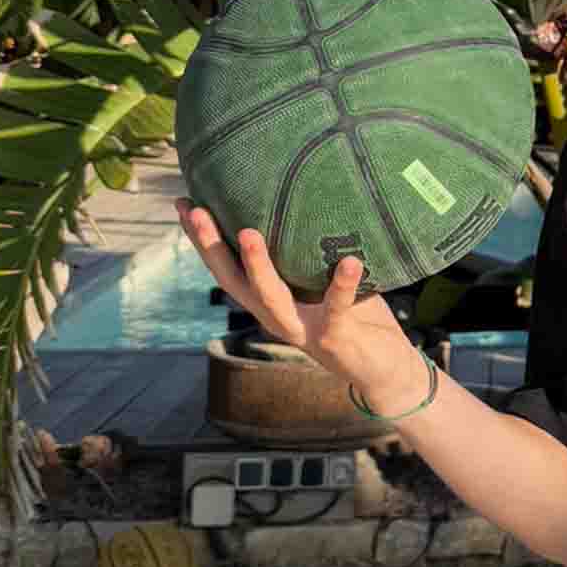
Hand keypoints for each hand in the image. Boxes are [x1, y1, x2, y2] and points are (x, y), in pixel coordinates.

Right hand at [175, 202, 427, 423]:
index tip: (181, 204)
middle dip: (212, 247)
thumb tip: (312, 194)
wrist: (385, 372)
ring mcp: (303, 329)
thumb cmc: (357, 316)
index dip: (202, 240)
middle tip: (195, 211)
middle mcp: (276, 317)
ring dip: (257, 267)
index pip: (227, 268)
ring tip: (249, 234)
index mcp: (269, 302)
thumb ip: (313, 250)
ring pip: (271, 298)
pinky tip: (349, 260)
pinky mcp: (334, 337)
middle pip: (234, 281)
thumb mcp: (327, 280)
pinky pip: (336, 307)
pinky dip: (341, 284)